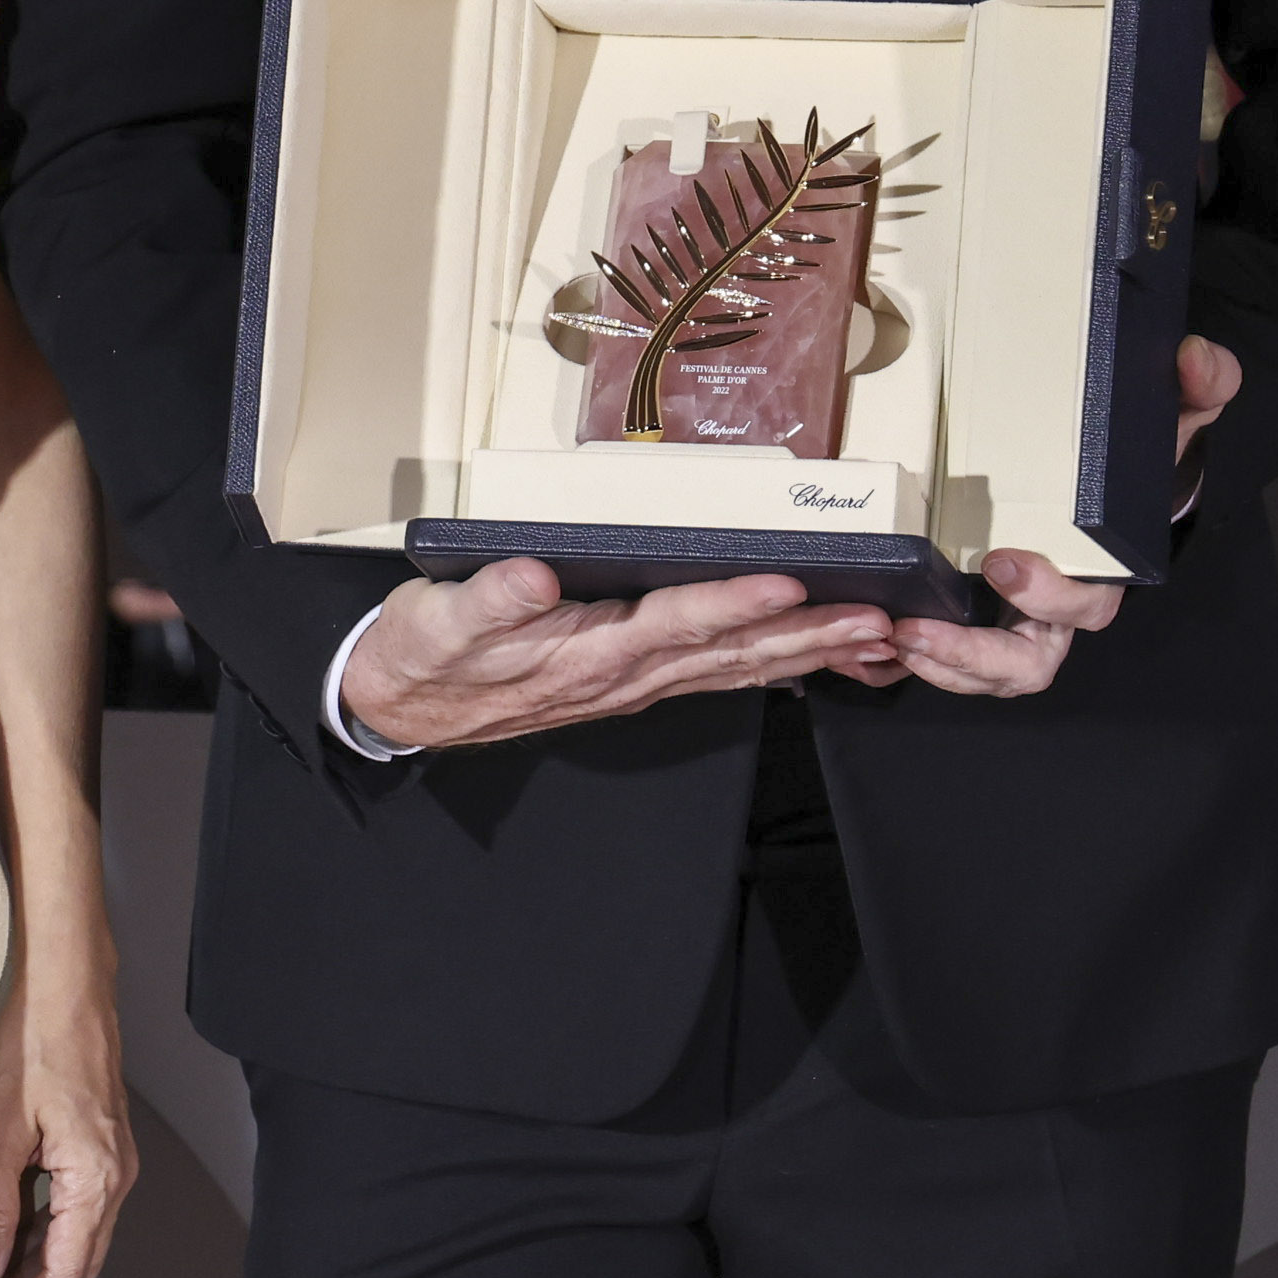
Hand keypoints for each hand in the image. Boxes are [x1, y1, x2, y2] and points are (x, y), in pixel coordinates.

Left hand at [0, 941, 137, 1277]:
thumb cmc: (33, 1042)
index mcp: (96, 1181)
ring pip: (76, 1240)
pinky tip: (7, 1243)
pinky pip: (75, 1209)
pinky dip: (43, 1236)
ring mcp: (112, 1161)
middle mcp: (115, 1177)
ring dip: (35, 1271)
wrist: (66, 982)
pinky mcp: (99, 1144)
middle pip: (76, 1266)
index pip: (63, 1276)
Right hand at [337, 558, 903, 752]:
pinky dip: (770, 666)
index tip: (787, 583)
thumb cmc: (424, 653)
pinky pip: (715, 676)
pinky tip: (809, 657)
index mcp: (583, 654)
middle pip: (729, 656)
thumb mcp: (436, 622)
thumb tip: (532, 574)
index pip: (671, 624)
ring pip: (734, 672)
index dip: (730, 606)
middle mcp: (620, 675)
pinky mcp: (630, 681)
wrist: (401, 703)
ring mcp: (631, 685)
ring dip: (806, 653)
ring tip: (871, 636)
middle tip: (876, 620)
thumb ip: (487, 600)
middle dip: (806, 637)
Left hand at [891, 339, 1241, 691]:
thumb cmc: (1133, 461)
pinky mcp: (977, 615)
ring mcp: (1016, 619)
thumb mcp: (1168, 418)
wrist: (1109, 480)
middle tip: (918, 628)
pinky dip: (920, 660)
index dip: (1048, 595)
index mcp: (1103, 573)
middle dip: (973, 656)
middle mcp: (1058, 609)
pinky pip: (954, 660)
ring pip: (987, 672)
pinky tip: (878, 648)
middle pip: (1026, 663)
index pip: (1086, 607)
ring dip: (939, 665)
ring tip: (895, 639)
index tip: (1002, 562)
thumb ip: (1198, 388)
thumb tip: (1197, 358)